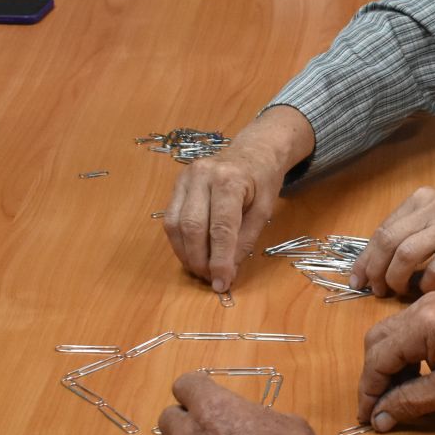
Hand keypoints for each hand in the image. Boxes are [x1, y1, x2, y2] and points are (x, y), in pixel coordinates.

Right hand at [163, 112, 309, 292]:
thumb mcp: (264, 211)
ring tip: (200, 270)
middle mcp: (202, 175)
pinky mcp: (176, 184)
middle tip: (209, 279)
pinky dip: (179, 242)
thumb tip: (226, 272)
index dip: (220, 260)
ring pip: (175, 224)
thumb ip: (244, 241)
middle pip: (192, 227)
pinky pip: (170, 219)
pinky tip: (191, 254)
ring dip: (185, 254)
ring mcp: (185, 177)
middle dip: (199, 259)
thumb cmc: (262, 181)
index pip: (221, 228)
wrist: (253, 152)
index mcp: (230, 180)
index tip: (222, 283)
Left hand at [348, 188, 434, 296]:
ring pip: (406, 255)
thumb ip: (413, 231)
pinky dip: (426, 283)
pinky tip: (426, 291)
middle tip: (375, 291)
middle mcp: (433, 207)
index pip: (382, 230)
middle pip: (388, 242)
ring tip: (396, 293)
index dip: (365, 258)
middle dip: (375, 270)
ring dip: (396, 279)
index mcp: (421, 199)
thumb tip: (378, 260)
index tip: (357, 279)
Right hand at [356, 292, 434, 430]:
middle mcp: (419, 308)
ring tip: (402, 395)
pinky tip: (420, 374)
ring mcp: (432, 303)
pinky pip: (410, 328)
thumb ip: (412, 402)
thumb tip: (381, 417)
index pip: (376, 360)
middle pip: (377, 341)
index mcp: (419, 326)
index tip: (367, 418)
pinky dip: (406, 353)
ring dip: (390, 365)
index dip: (368, 393)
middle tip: (382, 407)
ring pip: (392, 334)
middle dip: (374, 376)